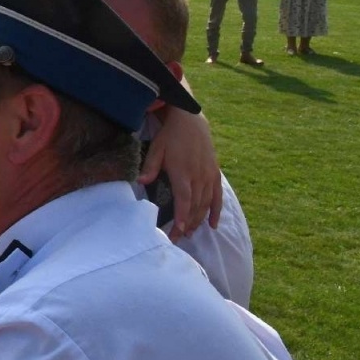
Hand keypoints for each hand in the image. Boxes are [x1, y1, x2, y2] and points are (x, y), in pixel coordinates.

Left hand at [140, 107, 221, 237]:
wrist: (191, 121)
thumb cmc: (170, 136)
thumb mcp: (156, 148)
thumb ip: (150, 166)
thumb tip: (141, 182)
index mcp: (183, 172)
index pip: (184, 199)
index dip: (182, 216)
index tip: (179, 230)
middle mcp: (199, 176)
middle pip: (195, 206)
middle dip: (187, 224)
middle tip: (178, 239)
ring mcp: (209, 176)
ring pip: (206, 204)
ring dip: (199, 220)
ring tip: (190, 233)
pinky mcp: (215, 174)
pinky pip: (218, 196)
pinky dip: (216, 211)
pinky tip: (213, 224)